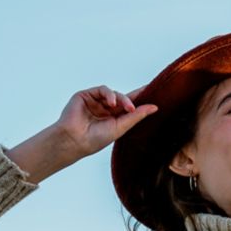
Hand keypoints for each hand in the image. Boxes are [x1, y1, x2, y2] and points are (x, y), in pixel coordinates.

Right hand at [5, 85, 159, 179]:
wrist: (75, 140)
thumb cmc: (96, 139)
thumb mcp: (121, 127)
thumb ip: (137, 116)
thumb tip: (155, 107)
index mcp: (113, 118)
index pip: (130, 105)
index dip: (141, 98)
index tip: (155, 91)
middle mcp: (105, 109)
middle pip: (124, 98)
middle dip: (132, 100)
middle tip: (136, 107)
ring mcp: (95, 101)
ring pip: (114, 94)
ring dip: (122, 99)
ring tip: (126, 107)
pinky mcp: (86, 95)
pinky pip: (102, 89)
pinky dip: (109, 94)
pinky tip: (112, 102)